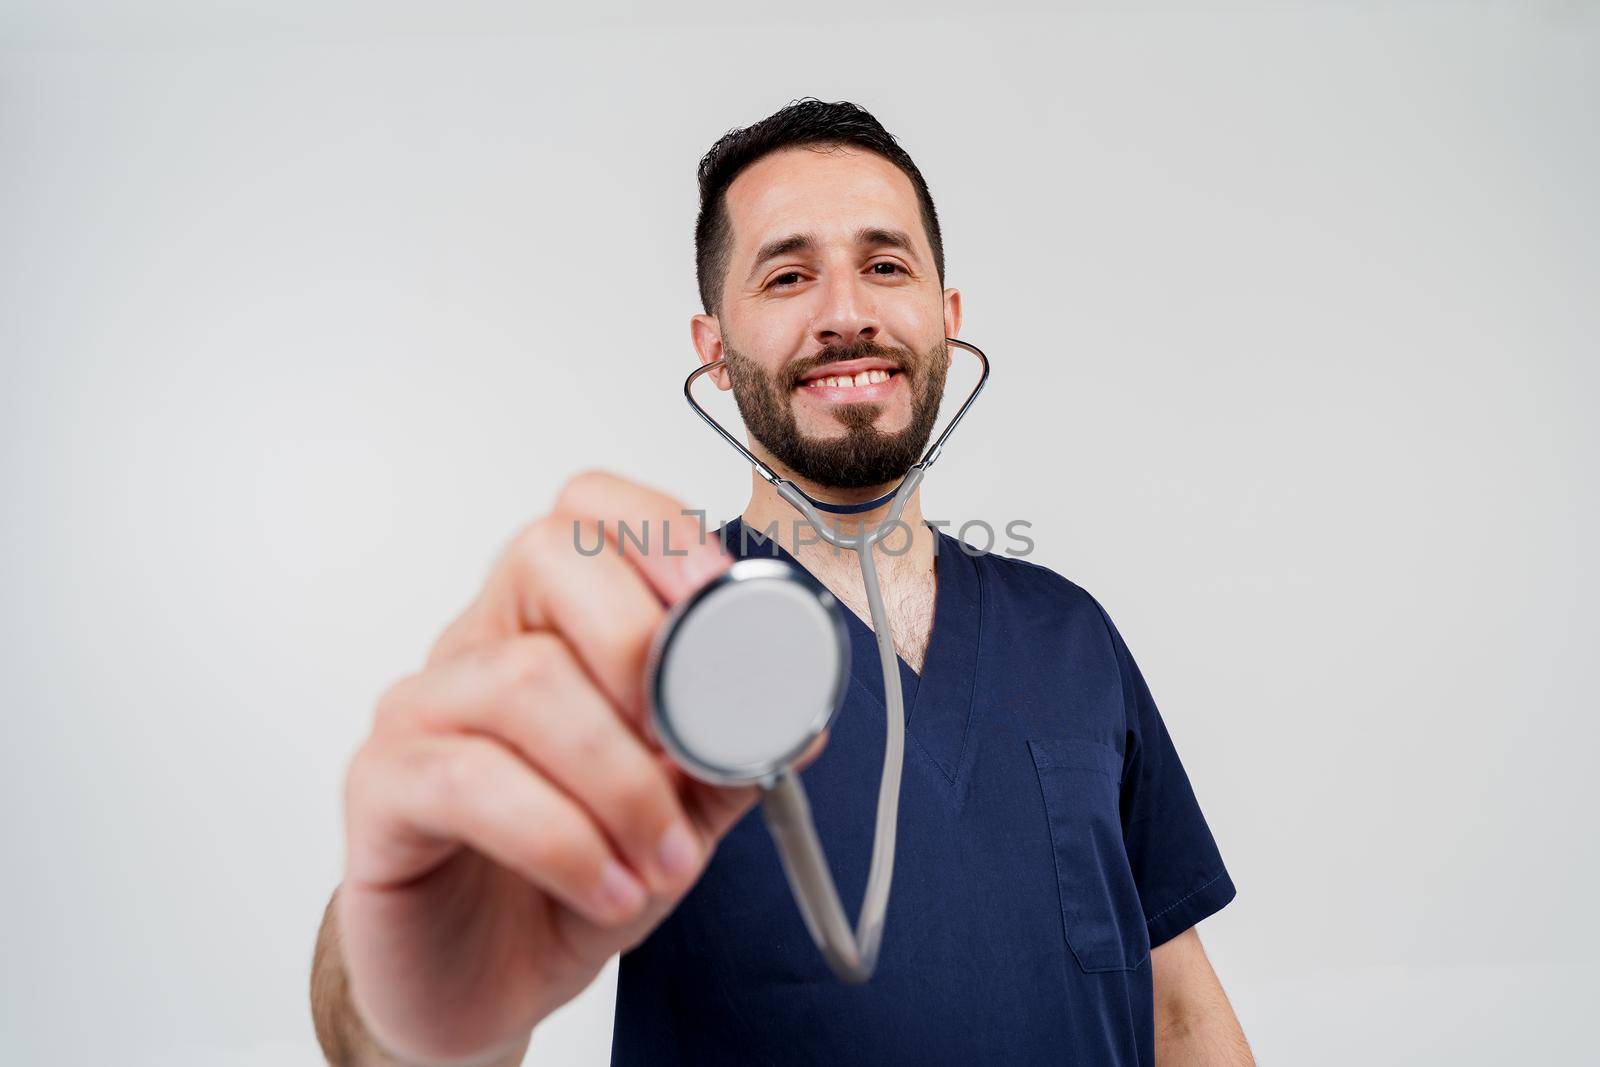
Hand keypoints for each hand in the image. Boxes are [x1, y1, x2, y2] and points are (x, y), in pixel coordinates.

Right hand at [336, 471, 822, 1064]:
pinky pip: (468, 780)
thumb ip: (731, 756)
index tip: (724, 607)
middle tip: (686, 743)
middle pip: (548, 557)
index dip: (662, 534)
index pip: (589, 511)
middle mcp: (480, 645)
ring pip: (521, 679)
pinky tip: (610, 891)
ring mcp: (421, 710)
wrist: (482, 988)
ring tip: (664, 862)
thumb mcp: (678, 815)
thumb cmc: (570, 881)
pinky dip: (565, 839)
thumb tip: (801, 715)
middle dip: (640, 643)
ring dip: (621, 780)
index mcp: (552, 623)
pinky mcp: (382, 787)